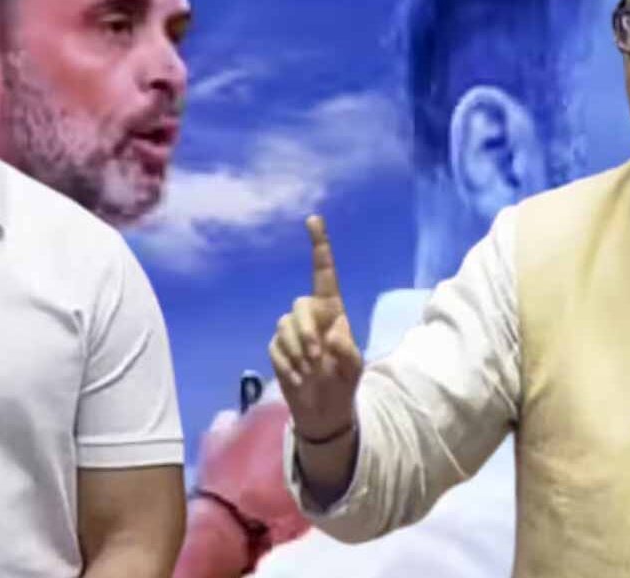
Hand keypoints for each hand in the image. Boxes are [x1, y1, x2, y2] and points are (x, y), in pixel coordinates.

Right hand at [268, 215, 362, 440]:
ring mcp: (291, 331)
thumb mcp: (353, 368)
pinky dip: (287, 364)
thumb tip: (331, 333)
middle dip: (305, 331)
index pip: (324, 274)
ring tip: (310, 371)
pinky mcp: (277, 347)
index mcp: (332, 311)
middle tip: (315, 357)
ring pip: (284, 326)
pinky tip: (298, 377)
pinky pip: (276, 348)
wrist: (323, 410)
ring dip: (297, 351)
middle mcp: (310, 315)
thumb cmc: (343, 383)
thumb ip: (346, 349)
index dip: (319, 246)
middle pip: (299, 305)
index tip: (313, 219)